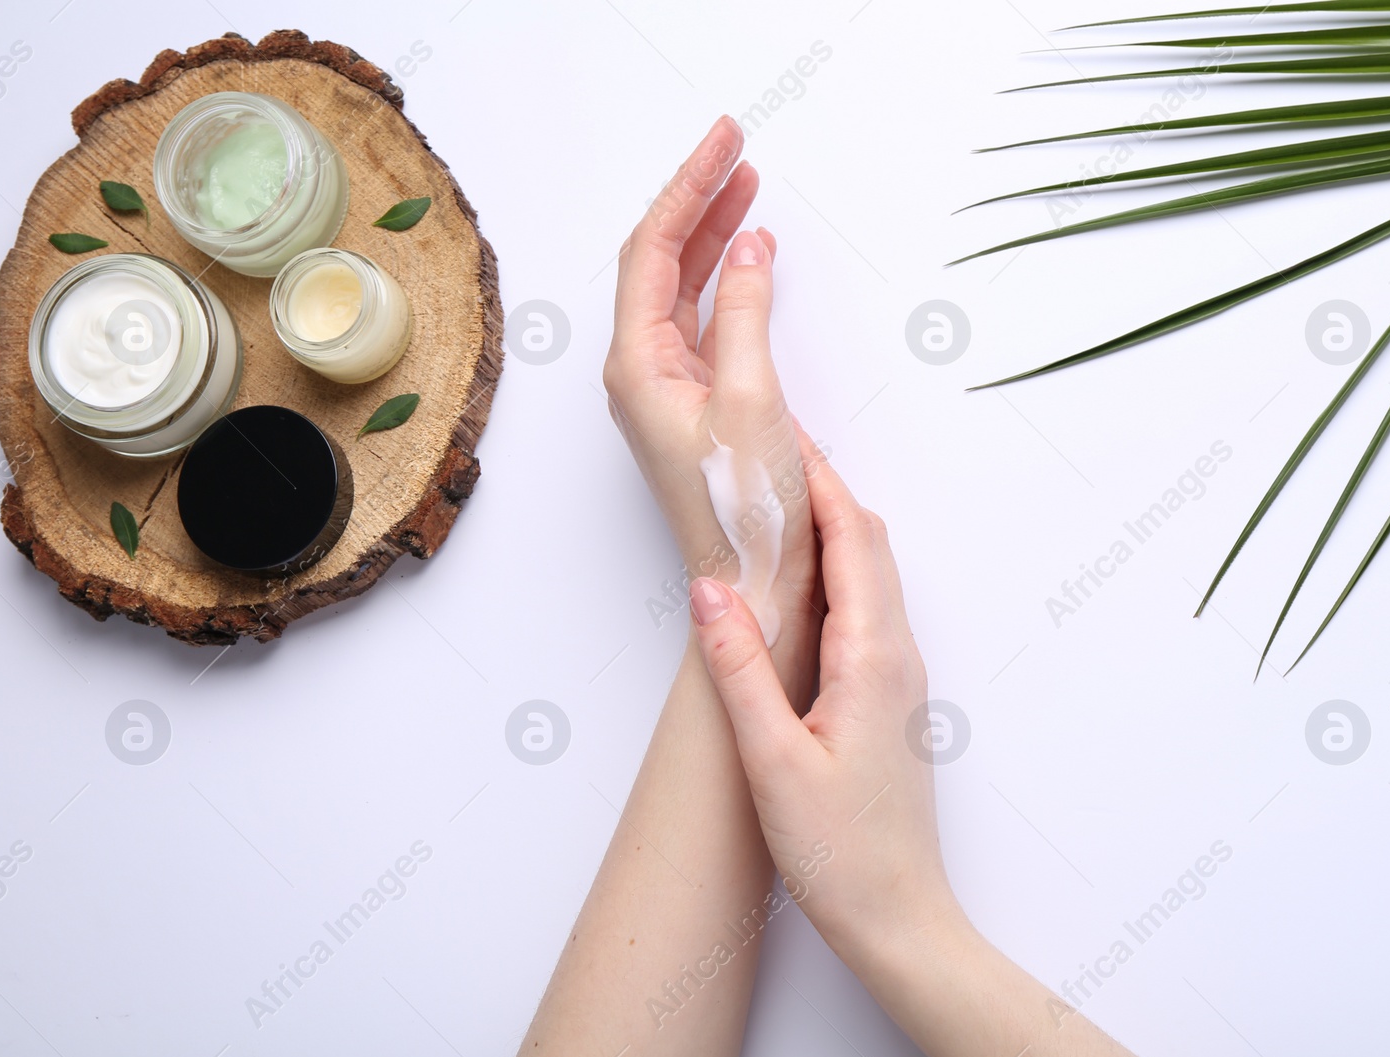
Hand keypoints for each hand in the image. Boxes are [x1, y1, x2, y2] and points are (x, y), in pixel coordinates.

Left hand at [604, 116, 820, 698]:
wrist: (753, 582)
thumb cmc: (743, 508)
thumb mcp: (752, 399)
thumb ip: (748, 314)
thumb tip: (751, 248)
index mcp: (636, 366)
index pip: (653, 251)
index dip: (688, 188)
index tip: (724, 141)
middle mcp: (641, 372)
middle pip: (662, 261)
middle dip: (698, 199)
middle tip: (735, 146)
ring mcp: (669, 388)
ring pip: (685, 289)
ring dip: (715, 235)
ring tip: (746, 184)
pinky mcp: (699, 404)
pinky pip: (707, 322)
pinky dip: (730, 283)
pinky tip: (751, 257)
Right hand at [686, 441, 963, 963]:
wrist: (899, 917)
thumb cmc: (840, 852)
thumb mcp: (771, 762)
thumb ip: (740, 670)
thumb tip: (710, 589)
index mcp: (872, 658)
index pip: (850, 539)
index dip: (815, 480)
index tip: (776, 436)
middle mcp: (896, 655)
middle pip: (868, 543)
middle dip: (823, 487)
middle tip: (769, 450)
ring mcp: (899, 676)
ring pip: (871, 573)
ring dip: (831, 525)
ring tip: (775, 498)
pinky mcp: (890, 698)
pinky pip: (867, 607)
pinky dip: (836, 568)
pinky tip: (796, 580)